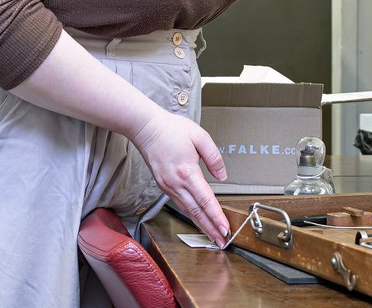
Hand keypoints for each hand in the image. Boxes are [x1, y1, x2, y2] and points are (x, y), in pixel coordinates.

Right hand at [131, 110, 229, 242]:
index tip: (225, 229)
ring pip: (187, 210)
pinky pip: (180, 203)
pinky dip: (190, 214)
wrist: (146, 128)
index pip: (205, 200)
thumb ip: (214, 157)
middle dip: (210, 229)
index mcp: (187, 172)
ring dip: (201, 224)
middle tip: (222, 242)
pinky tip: (197, 218)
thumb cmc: (171, 129)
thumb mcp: (200, 136)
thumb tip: (222, 176)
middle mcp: (176, 183)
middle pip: (196, 212)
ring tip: (212, 235)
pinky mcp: (164, 185)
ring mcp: (168, 186)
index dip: (216, 217)